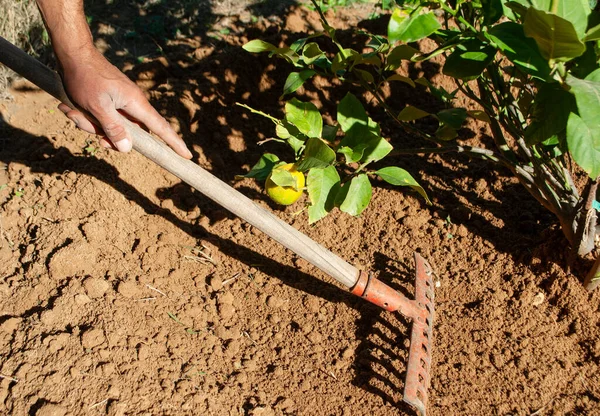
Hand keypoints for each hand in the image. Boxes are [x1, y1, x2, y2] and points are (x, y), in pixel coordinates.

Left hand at [57, 49, 191, 158]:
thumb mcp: (96, 106)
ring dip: (90, 124)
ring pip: (112, 126)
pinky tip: (71, 107)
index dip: (174, 143)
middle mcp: (132, 104)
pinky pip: (103, 118)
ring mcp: (121, 102)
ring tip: (74, 111)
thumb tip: (127, 149)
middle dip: (107, 136)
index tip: (187, 156)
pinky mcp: (110, 100)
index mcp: (136, 103)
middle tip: (92, 134)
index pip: (161, 128)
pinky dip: (87, 117)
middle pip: (129, 133)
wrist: (73, 53)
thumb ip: (113, 128)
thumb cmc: (85, 77)